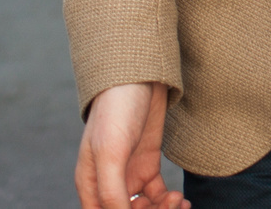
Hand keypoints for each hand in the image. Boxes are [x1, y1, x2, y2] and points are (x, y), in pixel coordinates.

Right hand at [76, 81, 184, 208]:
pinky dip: (168, 202)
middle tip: (170, 205)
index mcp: (90, 184)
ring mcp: (128, 174)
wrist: (140, 75)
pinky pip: (157, 196)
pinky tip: (180, 199)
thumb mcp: (111, 152)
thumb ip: (111, 190)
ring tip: (178, 201)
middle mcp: (107, 183)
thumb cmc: (117, 110)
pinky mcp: (147, 165)